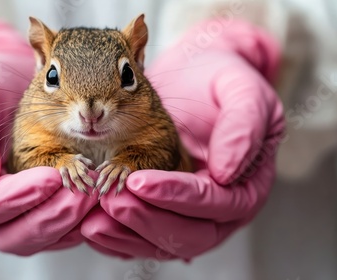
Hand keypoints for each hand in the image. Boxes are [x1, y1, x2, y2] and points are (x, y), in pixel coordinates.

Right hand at [0, 9, 97, 254]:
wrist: (8, 79)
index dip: (14, 199)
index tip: (50, 177)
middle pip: (13, 235)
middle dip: (50, 218)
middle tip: (82, 196)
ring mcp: (16, 209)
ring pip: (40, 237)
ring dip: (70, 222)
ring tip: (95, 195)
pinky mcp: (43, 205)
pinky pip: (61, 228)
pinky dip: (82, 220)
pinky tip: (99, 200)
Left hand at [82, 18, 284, 258]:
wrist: (195, 77)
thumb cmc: (221, 84)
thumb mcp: (243, 92)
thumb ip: (243, 126)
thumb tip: (228, 172)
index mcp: (245, 186)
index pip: (214, 202)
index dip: (177, 196)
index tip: (139, 181)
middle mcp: (217, 210)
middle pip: (188, 234)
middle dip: (147, 219)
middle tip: (112, 200)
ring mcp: (187, 215)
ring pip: (160, 243)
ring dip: (125, 233)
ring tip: (93, 218)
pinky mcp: (160, 213)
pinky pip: (139, 239)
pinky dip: (115, 237)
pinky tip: (91, 225)